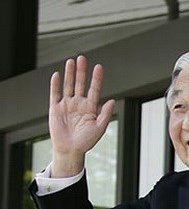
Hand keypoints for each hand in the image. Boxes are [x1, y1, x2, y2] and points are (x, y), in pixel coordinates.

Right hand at [49, 55, 114, 176]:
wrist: (70, 150)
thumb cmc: (87, 141)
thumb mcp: (99, 128)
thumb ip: (105, 114)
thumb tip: (112, 100)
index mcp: (91, 108)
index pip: (94, 89)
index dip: (96, 79)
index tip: (99, 67)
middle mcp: (79, 103)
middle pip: (80, 84)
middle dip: (81, 71)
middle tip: (83, 58)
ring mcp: (67, 105)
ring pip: (68, 86)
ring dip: (70, 74)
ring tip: (71, 61)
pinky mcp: (55, 109)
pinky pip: (55, 94)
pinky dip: (56, 85)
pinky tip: (57, 75)